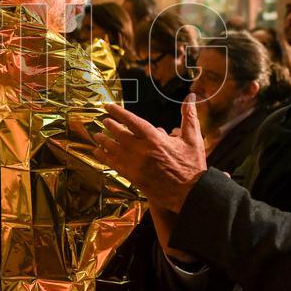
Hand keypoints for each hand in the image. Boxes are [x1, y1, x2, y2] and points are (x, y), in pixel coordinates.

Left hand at [93, 93, 206, 213]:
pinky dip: (104, 158)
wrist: (190, 194)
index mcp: (154, 139)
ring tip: (97, 136)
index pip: (131, 120)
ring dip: (104, 141)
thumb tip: (191, 96)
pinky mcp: (133, 177)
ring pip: (114, 150)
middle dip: (110, 126)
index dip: (118, 112)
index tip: (108, 106)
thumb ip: (189, 116)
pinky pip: (114, 165)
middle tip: (104, 121)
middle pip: (119, 134)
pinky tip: (99, 154)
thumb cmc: (192, 166)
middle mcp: (142, 150)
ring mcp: (135, 165)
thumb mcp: (193, 138)